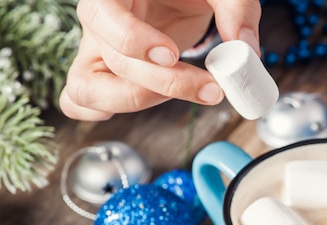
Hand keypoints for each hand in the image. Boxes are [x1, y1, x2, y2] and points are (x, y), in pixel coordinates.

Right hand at [60, 0, 261, 119]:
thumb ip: (236, 8)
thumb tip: (246, 49)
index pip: (102, 15)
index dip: (133, 40)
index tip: (172, 55)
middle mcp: (99, 22)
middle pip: (113, 62)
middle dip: (165, 83)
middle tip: (211, 88)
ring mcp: (97, 50)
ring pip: (86, 89)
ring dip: (136, 102)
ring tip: (184, 94)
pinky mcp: (104, 73)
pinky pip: (80, 100)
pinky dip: (101, 112)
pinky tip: (145, 104)